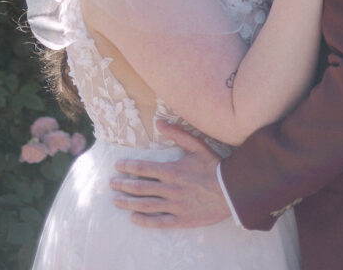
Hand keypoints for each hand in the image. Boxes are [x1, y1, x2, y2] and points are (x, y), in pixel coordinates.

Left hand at [110, 120, 229, 228]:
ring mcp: (174, 206)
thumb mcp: (197, 145)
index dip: (127, 167)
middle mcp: (169, 189)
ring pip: (145, 205)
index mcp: (171, 171)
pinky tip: (134, 218)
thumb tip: (160, 122)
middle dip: (123, 185)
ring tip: (116, 201)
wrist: (231, 190)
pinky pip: (158, 221)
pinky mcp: (181, 219)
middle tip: (111, 184)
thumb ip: (177, 133)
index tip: (116, 167)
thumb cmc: (214, 166)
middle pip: (139, 188)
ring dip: (128, 203)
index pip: (142, 169)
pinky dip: (144, 221)